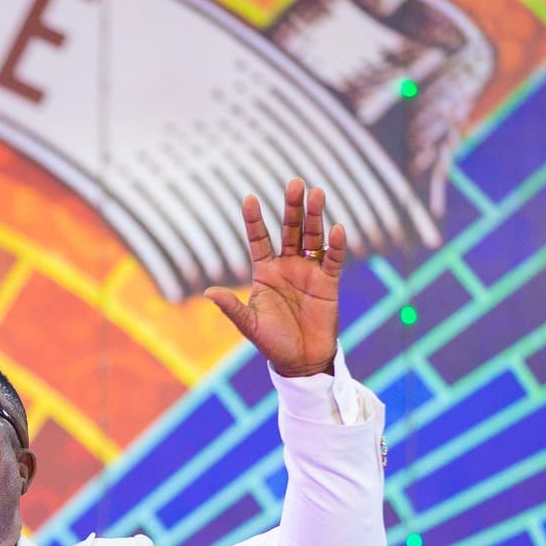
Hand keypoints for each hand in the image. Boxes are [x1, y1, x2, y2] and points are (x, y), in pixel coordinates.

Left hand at [204, 179, 343, 376]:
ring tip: (317, 193)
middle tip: (295, 183)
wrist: (301, 361)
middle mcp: (287, 266)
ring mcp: (309, 271)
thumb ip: (232, 308)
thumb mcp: (249, 326)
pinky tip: (337, 229)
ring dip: (315, 216)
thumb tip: (208, 292)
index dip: (254, 220)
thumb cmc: (273, 343)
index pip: (259, 239)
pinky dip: (335, 246)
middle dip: (292, 207)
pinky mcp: (329, 282)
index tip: (248, 198)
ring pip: (312, 237)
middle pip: (290, 230)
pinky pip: (332, 259)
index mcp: (265, 272)